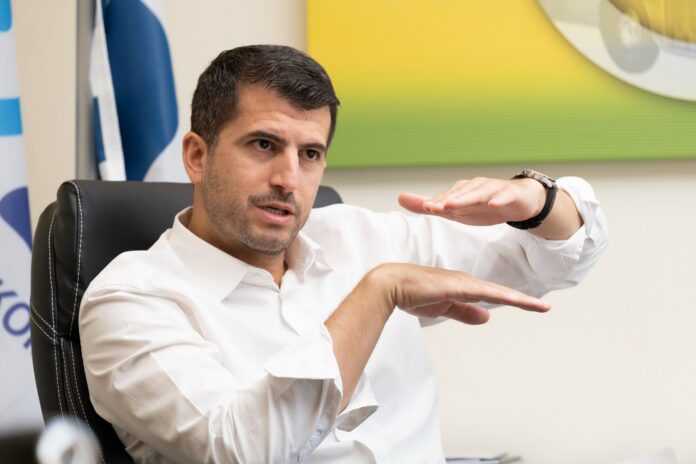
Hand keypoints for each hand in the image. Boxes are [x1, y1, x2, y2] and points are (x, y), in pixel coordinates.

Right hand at [370, 263, 549, 324]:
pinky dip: (504, 297)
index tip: (529, 306)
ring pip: (499, 293)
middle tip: (544, 308)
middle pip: (500, 293)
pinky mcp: (459, 287)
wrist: (392, 285)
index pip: (491, 295)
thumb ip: (464, 312)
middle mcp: (467, 282)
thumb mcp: (443, 308)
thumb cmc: (413, 294)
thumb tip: (487, 317)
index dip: (511, 300)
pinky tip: (518, 302)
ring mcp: (464, 283)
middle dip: (523, 301)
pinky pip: (487, 293)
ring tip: (541, 308)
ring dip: (520, 301)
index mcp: (462, 286)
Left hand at [398, 177, 544, 225]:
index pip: (446, 198)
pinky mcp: (509, 194)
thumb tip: (400, 198)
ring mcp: (492, 189)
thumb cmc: (483, 204)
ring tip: (455, 205)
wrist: (518, 201)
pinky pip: (503, 196)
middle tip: (434, 207)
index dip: (436, 203)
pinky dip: (498, 199)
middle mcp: (474, 187)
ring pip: (479, 193)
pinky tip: (493, 204)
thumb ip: (430, 206)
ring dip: (467, 198)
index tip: (425, 208)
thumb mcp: (456, 210)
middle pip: (460, 194)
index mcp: (461, 191)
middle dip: (448, 200)